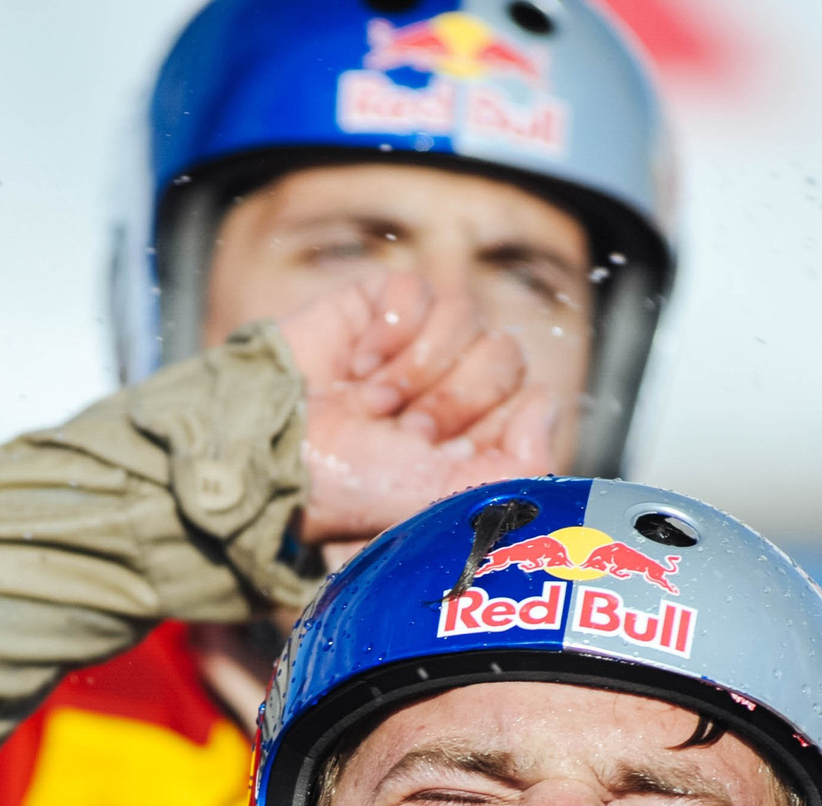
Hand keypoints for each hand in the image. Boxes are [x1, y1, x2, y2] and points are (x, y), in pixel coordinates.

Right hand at [278, 275, 558, 548]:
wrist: (275, 454)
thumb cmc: (353, 488)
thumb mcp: (449, 497)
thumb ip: (522, 464)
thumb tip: (546, 401)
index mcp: (480, 434)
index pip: (531, 399)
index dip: (490, 426)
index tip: (441, 457)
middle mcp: (456, 386)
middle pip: (505, 355)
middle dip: (450, 401)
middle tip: (403, 433)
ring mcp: (420, 343)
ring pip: (467, 318)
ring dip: (415, 370)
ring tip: (372, 403)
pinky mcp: (380, 308)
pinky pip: (419, 292)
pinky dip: (389, 333)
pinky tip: (357, 366)